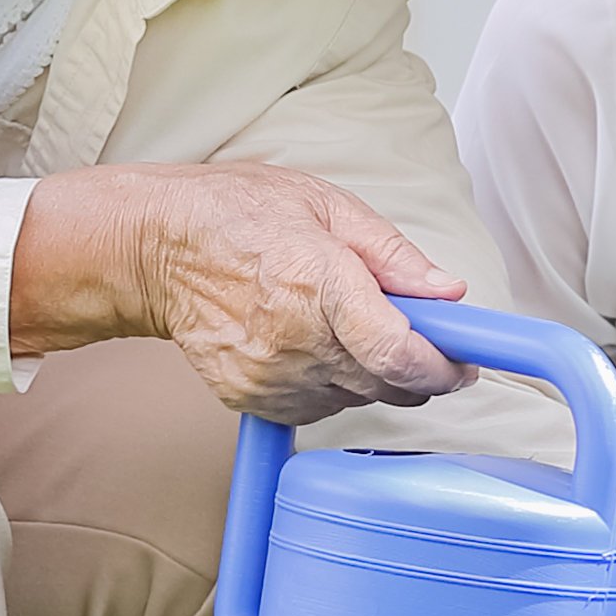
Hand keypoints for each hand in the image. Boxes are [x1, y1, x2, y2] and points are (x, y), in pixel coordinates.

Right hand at [10, 162, 459, 420]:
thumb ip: (392, 255)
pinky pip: (319, 410)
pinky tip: (319, 347)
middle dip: (419, 369)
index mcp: (319, 284)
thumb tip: (448, 291)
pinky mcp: (251, 400)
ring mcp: (270, 377)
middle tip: (423, 338)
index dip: (443, 366)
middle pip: (388, 386)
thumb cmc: (235, 215)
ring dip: (375, 376)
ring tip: (353, 328)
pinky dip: (335, 386)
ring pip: (358, 401)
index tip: (463, 360)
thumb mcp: (324, 205)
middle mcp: (295, 340)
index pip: (399, 354)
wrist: (151, 249)